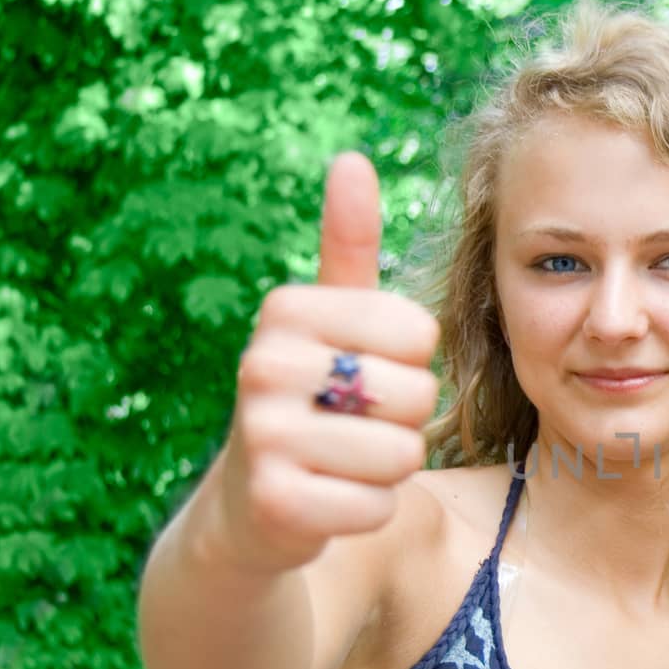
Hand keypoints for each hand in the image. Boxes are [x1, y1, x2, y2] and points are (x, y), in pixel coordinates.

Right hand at [214, 152, 440, 571]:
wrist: (248, 506)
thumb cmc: (310, 400)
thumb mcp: (326, 321)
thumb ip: (347, 245)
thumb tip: (353, 158)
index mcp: (287, 310)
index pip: (421, 331)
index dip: (409, 363)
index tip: (360, 373)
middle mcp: (263, 364)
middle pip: (417, 394)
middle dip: (403, 422)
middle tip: (350, 426)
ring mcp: (263, 436)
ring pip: (402, 455)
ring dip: (387, 470)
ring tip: (339, 463)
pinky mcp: (276, 504)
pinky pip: (378, 505)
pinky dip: (367, 510)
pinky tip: (327, 501)